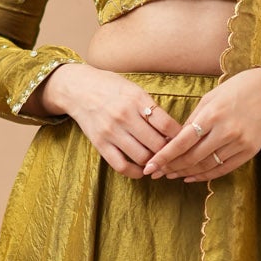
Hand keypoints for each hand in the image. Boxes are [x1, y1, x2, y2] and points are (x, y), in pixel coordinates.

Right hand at [39, 62, 184, 176]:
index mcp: (137, 99)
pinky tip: (142, 169)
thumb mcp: (134, 89)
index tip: (183, 139)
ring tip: (159, 160)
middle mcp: (124, 116)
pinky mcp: (100, 144)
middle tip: (173, 153)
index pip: (167, 124)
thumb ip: (152, 108)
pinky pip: (122, 166)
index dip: (179, 136)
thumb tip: (173, 131)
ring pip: (142, 157)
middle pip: (157, 144)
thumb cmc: (111, 88)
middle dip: (169, 151)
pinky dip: (136, 172)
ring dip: (154, 163)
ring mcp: (111, 132)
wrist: (78, 89)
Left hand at [141, 68, 260, 181]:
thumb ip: (193, 120)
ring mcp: (239, 143)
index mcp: (212, 115)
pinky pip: (223, 169)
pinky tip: (192, 177)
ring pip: (206, 166)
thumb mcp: (210, 98)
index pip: (182, 142)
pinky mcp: (249, 151)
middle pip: (192, 157)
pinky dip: (205, 175)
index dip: (164, 156)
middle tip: (157, 173)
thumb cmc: (236, 90)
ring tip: (172, 175)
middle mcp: (226, 131)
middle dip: (172, 167)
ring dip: (186, 173)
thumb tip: (174, 141)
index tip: (150, 166)